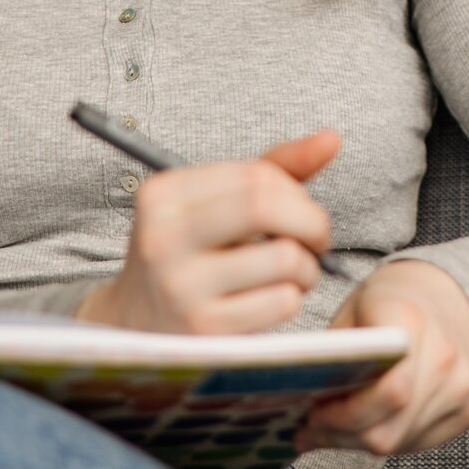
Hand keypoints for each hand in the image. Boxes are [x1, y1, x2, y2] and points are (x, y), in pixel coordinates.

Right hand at [78, 131, 338, 334]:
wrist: (136, 326)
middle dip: (311, 222)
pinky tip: (273, 299)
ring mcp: (180, 287)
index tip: (302, 211)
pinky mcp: (204, 329)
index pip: (254, 176)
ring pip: (283, 258)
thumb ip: (274, 170)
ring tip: (294, 273)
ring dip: (307, 267)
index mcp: (163, 196)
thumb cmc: (189, 256)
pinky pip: (281, 302)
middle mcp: (163, 238)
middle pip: (264, 207)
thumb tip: (331, 138)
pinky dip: (293, 298)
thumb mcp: (215, 205)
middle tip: (317, 239)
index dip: (296, 193)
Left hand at [298, 260, 468, 455]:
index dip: (343, 414)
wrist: (452, 296)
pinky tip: (367, 424)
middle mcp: (447, 358)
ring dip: (359, 441)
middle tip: (310, 430)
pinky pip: (418, 441)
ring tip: (332, 429)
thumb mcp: (354, 311)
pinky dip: (387, 438)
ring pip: (399, 442)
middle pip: (388, 429)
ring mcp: (464, 387)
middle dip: (342, 436)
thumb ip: (334, 355)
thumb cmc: (391, 302)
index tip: (313, 412)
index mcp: (413, 322)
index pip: (387, 391)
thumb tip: (296, 401)